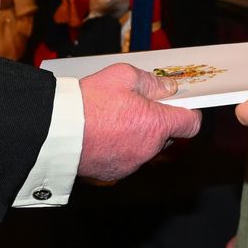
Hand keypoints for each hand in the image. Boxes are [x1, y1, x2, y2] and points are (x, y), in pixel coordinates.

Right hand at [75, 63, 200, 180]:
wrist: (56, 131)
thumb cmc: (88, 102)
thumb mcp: (123, 76)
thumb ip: (151, 82)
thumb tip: (168, 88)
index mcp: (156, 124)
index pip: (191, 124)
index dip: (189, 112)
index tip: (180, 104)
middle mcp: (148, 149)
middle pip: (167, 136)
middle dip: (158, 121)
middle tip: (137, 105)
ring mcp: (132, 163)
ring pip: (146, 148)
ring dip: (139, 135)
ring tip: (114, 119)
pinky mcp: (115, 172)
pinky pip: (128, 158)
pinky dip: (122, 147)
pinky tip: (104, 134)